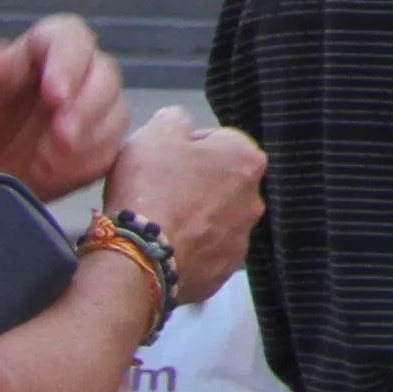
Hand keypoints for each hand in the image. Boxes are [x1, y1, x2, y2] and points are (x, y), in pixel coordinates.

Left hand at [0, 14, 127, 196]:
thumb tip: (9, 58)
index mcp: (42, 50)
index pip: (70, 37)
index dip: (69, 62)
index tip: (54, 95)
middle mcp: (78, 73)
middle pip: (105, 75)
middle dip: (85, 109)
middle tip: (59, 138)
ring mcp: (94, 110)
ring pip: (115, 114)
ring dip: (85, 141)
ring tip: (43, 165)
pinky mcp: (100, 146)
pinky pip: (109, 153)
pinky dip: (82, 167)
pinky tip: (49, 176)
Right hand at [103, 113, 267, 309]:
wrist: (138, 255)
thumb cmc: (150, 186)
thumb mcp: (155, 133)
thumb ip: (174, 119)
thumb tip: (180, 122)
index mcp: (246, 159)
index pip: (217, 141)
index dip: (185, 147)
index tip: (162, 160)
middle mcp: (254, 199)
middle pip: (218, 183)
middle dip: (193, 184)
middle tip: (157, 191)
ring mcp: (241, 240)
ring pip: (213, 220)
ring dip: (192, 218)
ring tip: (158, 222)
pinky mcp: (223, 272)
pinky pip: (204, 253)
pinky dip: (187, 249)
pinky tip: (162, 247)